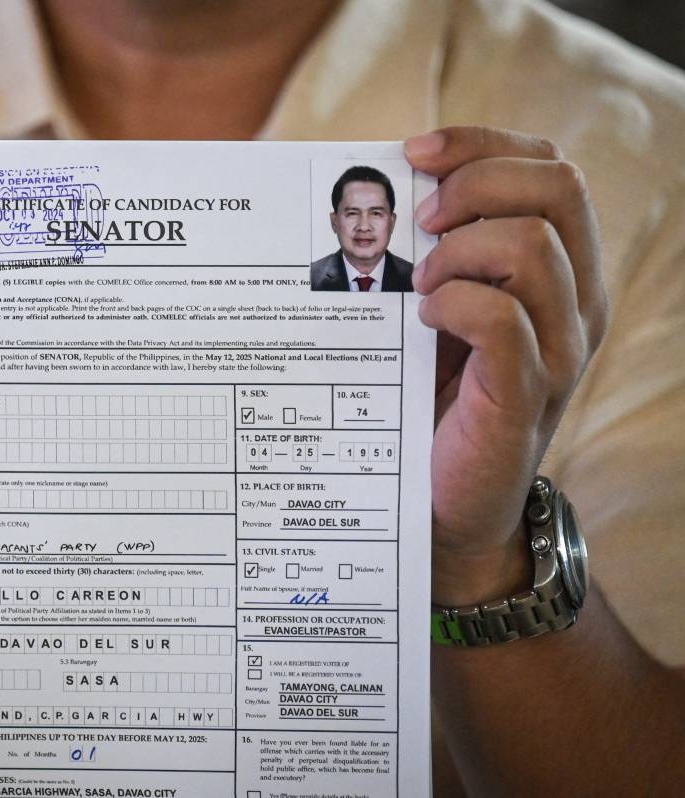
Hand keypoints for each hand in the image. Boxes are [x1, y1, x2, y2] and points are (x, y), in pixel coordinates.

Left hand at [404, 127, 608, 605]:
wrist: (445, 500)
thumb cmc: (433, 396)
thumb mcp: (440, 308)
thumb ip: (436, 251)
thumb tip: (385, 179)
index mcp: (560, 267)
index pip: (550, 166)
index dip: (483, 143)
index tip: (415, 151)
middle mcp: (576, 300)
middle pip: (558, 186)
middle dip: (476, 183)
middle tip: (423, 223)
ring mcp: (558, 347)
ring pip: (531, 245)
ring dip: (458, 252)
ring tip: (422, 289)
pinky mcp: (525, 393)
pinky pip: (503, 318)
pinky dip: (454, 304)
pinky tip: (423, 322)